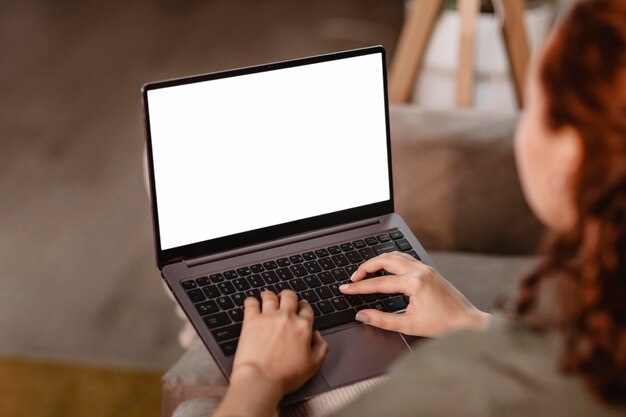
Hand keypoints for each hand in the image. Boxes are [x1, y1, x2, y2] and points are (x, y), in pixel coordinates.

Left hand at [231, 290, 327, 396]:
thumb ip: (321, 348)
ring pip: (270, 296)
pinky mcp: (251, 320)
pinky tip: (251, 303)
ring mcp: (268, 316)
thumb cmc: (285, 375)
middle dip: (288, 296)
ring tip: (267, 297)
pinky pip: (250, 302)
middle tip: (284, 299)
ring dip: (269, 295)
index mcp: (303, 327)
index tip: (300, 307)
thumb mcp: (313, 366)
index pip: (306, 308)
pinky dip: (251, 301)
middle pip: (289, 296)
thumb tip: (317, 336)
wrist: (261, 379)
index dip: (304, 306)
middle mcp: (287, 317)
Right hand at [340, 252, 490, 336]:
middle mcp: (419, 270)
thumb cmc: (444, 325)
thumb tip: (362, 315)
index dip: (358, 287)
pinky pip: (404, 257)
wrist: (468, 323)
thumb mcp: (410, 325)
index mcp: (414, 283)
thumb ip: (382, 320)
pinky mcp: (428, 269)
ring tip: (365, 272)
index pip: (378, 283)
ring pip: (394, 255)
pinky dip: (390, 260)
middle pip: (384, 259)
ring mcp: (425, 267)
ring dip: (377, 261)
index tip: (345, 289)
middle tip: (353, 278)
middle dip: (365, 267)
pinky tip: (384, 268)